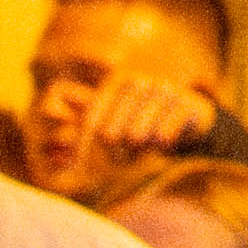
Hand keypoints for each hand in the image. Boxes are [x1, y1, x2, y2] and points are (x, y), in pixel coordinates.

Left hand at [63, 72, 225, 186]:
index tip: (78, 166)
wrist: (190, 113)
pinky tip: (164, 141)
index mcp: (117, 82)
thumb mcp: (114, 117)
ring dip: (138, 150)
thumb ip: (85, 128)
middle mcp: (139, 82)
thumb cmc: (143, 118)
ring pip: (136, 137)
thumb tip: (57, 151)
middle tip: (125, 156)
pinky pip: (162, 137)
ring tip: (145, 146)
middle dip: (116, 153)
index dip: (84, 147)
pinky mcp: (186, 104)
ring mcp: (164, 90)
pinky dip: (160, 146)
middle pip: (112, 134)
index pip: (92, 121)